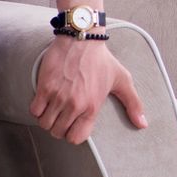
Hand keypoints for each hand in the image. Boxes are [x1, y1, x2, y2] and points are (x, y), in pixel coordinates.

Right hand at [30, 35, 149, 143]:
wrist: (81, 38)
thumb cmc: (102, 60)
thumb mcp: (122, 80)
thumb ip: (133, 104)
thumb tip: (143, 125)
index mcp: (92, 106)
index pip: (76, 138)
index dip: (73, 134)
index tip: (72, 125)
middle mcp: (75, 104)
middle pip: (58, 132)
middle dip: (59, 128)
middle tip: (61, 117)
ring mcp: (58, 96)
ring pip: (44, 124)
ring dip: (47, 119)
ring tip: (53, 110)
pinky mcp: (45, 87)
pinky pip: (34, 111)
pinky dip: (37, 109)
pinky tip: (44, 101)